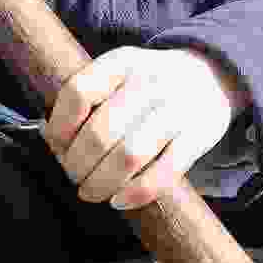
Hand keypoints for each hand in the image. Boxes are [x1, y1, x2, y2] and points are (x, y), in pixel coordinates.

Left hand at [44, 47, 249, 210]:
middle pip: (100, 133)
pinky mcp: (199, 136)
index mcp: (121, 63)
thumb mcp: (119, 73)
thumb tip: (50, 137)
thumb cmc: (149, 85)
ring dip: (102, 183)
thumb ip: (88, 99)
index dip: (60, 127)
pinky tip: (121, 199)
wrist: (212, 76)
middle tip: (75, 177)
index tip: (57, 147)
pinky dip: (137, 192)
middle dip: (78, 166)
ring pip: (129, 156)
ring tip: (94, 192)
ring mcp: (176, 109)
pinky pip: (164, 172)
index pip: (77, 93)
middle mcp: (149, 82)